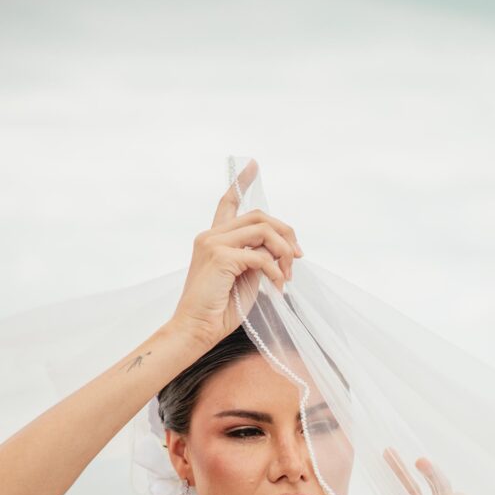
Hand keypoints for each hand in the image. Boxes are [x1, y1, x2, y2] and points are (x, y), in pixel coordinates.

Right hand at [171, 157, 303, 348]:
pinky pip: (261, 256)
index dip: (240, 182)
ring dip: (284, 252)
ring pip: (263, 230)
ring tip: (287, 275)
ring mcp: (213, 243)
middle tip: (298, 257)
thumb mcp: (244, 278)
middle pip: (259, 216)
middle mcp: (211, 235)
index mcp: (214, 239)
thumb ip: (256, 258)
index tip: (253, 164)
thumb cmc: (219, 309)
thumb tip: (280, 251)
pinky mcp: (220, 257)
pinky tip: (278, 285)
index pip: (228, 202)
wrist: (196, 329)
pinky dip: (276, 271)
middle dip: (286, 233)